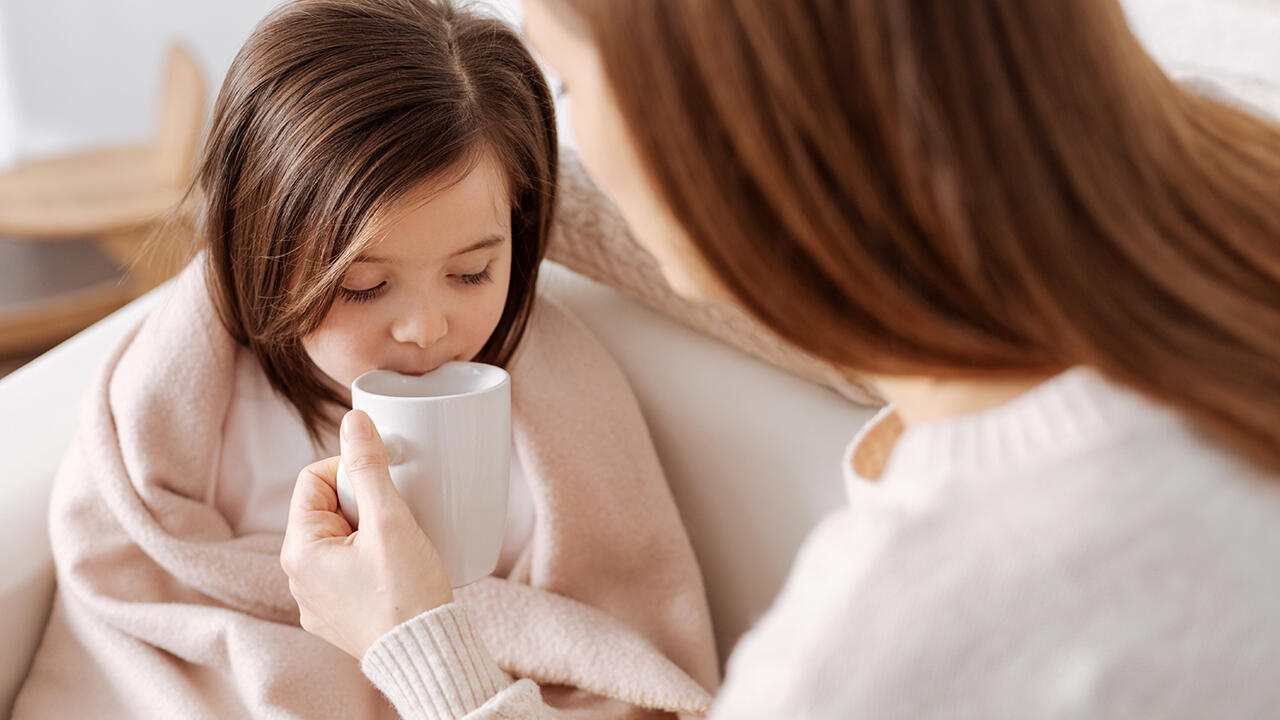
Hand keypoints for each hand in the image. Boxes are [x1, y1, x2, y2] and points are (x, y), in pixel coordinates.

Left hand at [281, 409, 454, 659]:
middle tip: (398, 516)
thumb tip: (354, 421)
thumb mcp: (390, 521)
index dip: (351, 471)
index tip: (385, 483)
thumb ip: (369, 467)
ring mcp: (317, 600)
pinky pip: (348, 569)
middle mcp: (298, 577)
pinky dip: (371, 559)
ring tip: (402, 542)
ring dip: (370, 530)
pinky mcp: (338, 615)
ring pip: (340, 539)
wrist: (426, 656)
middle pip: (327, 508)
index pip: (314, 479)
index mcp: (299, 550)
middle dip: (365, 503)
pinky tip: (398, 568)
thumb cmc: (407, 595)